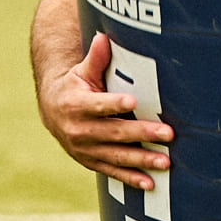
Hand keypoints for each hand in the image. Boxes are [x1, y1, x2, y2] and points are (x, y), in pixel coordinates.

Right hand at [36, 32, 174, 190]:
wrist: (53, 111)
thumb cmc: (75, 85)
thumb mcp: (81, 71)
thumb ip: (95, 58)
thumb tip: (103, 36)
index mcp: (76, 104)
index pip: (98, 104)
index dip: (114, 103)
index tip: (133, 101)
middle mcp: (79, 130)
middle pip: (114, 132)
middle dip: (142, 134)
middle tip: (168, 134)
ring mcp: (85, 149)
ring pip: (117, 156)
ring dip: (142, 160)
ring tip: (165, 162)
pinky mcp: (92, 162)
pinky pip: (113, 172)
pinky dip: (131, 179)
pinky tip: (151, 184)